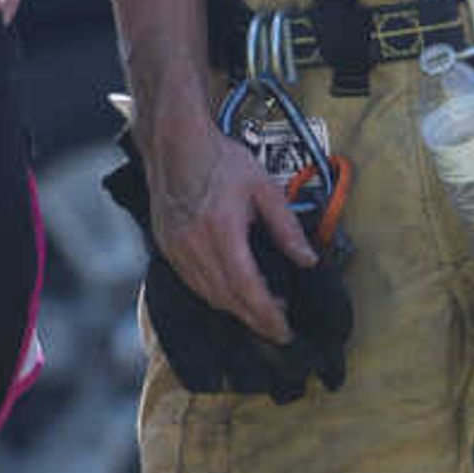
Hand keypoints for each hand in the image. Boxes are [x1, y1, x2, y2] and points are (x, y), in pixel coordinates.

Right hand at [144, 117, 314, 340]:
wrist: (176, 142)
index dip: (266, 314)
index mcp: (221, 230)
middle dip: (254, 319)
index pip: (246, 287)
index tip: (283, 330)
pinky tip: (232, 294)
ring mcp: (176, 248)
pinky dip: (214, 295)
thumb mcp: (264, 188)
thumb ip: (286, 227)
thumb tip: (307, 258)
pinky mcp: (166, 246)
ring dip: (234, 310)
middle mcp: (194, 244)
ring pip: (207, 295)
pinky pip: (192, 283)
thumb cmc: (218, 160)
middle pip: (226, 298)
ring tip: (260, 312)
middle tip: (276, 330)